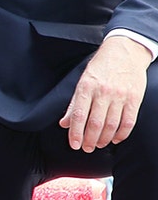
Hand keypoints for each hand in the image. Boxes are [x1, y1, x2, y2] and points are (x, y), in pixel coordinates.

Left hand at [59, 36, 150, 151]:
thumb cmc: (101, 67)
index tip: (74, 144)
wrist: (125, 51)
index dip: (75, 133)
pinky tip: (115, 139)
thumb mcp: (83, 81)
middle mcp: (103, 92)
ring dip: (104, 139)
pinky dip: (121, 134)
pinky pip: (128, 121)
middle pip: (94, 123)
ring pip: (111, 125)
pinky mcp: (134, 98)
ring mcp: (120, 96)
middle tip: (86, 148)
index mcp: (86, 87)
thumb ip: (74, 103)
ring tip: (98, 144)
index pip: (78, 115)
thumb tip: (64, 123)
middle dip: (89, 140)